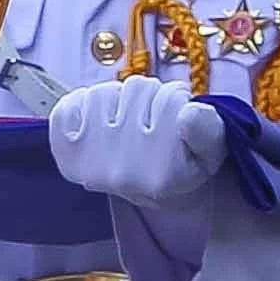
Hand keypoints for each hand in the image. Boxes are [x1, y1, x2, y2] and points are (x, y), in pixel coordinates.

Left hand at [48, 77, 227, 207]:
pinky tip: (100, 124)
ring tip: (128, 123)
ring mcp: (91, 164)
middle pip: (137, 89)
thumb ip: (208, 131)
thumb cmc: (184, 161)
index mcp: (163, 175)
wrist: (154, 191)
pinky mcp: (68, 154)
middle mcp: (124, 174)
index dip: (177, 100)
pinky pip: (69, 106)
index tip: (178, 120)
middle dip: (148, 97)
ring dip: (118, 100)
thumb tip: (188, 115)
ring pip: (105, 92)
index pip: (171, 99)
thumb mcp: (211, 150)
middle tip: (152, 121)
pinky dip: (82, 105)